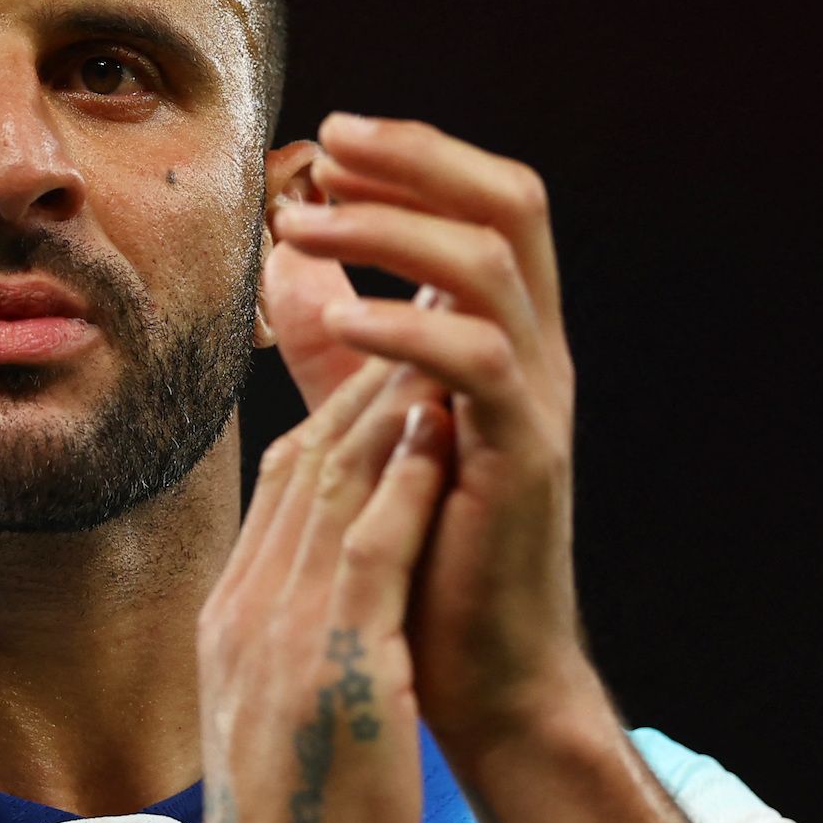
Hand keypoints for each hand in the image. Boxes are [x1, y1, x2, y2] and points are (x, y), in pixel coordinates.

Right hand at [199, 351, 454, 822]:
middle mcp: (249, 606)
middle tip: (408, 306)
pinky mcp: (336, 660)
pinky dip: (403, 478)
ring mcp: (285, 629)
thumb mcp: (273, 718)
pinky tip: (439, 427)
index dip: (333, 413)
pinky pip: (370, 545)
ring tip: (431, 330)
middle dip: (359, 378)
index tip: (380, 359)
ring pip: (331, 481)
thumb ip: (287, 646)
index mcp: (235, 620)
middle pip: (302, 460)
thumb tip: (315, 609)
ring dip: (384, 398)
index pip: (280, 488)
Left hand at [266, 113, 588, 751]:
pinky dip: (408, 328)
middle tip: (330, 144)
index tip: (324, 150)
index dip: (413, 161)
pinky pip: (479, 364)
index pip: (481, 205)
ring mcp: (536, 402)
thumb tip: (286, 256)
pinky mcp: (522, 459)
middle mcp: (535, 353)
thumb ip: (336, 344)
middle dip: (420, 158)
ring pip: (493, 265)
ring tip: (308, 222)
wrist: (485, 678)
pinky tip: (345, 321)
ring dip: (393, 229)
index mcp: (504, 337)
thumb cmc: (429, 560)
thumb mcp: (369, 422)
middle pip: (512, 204)